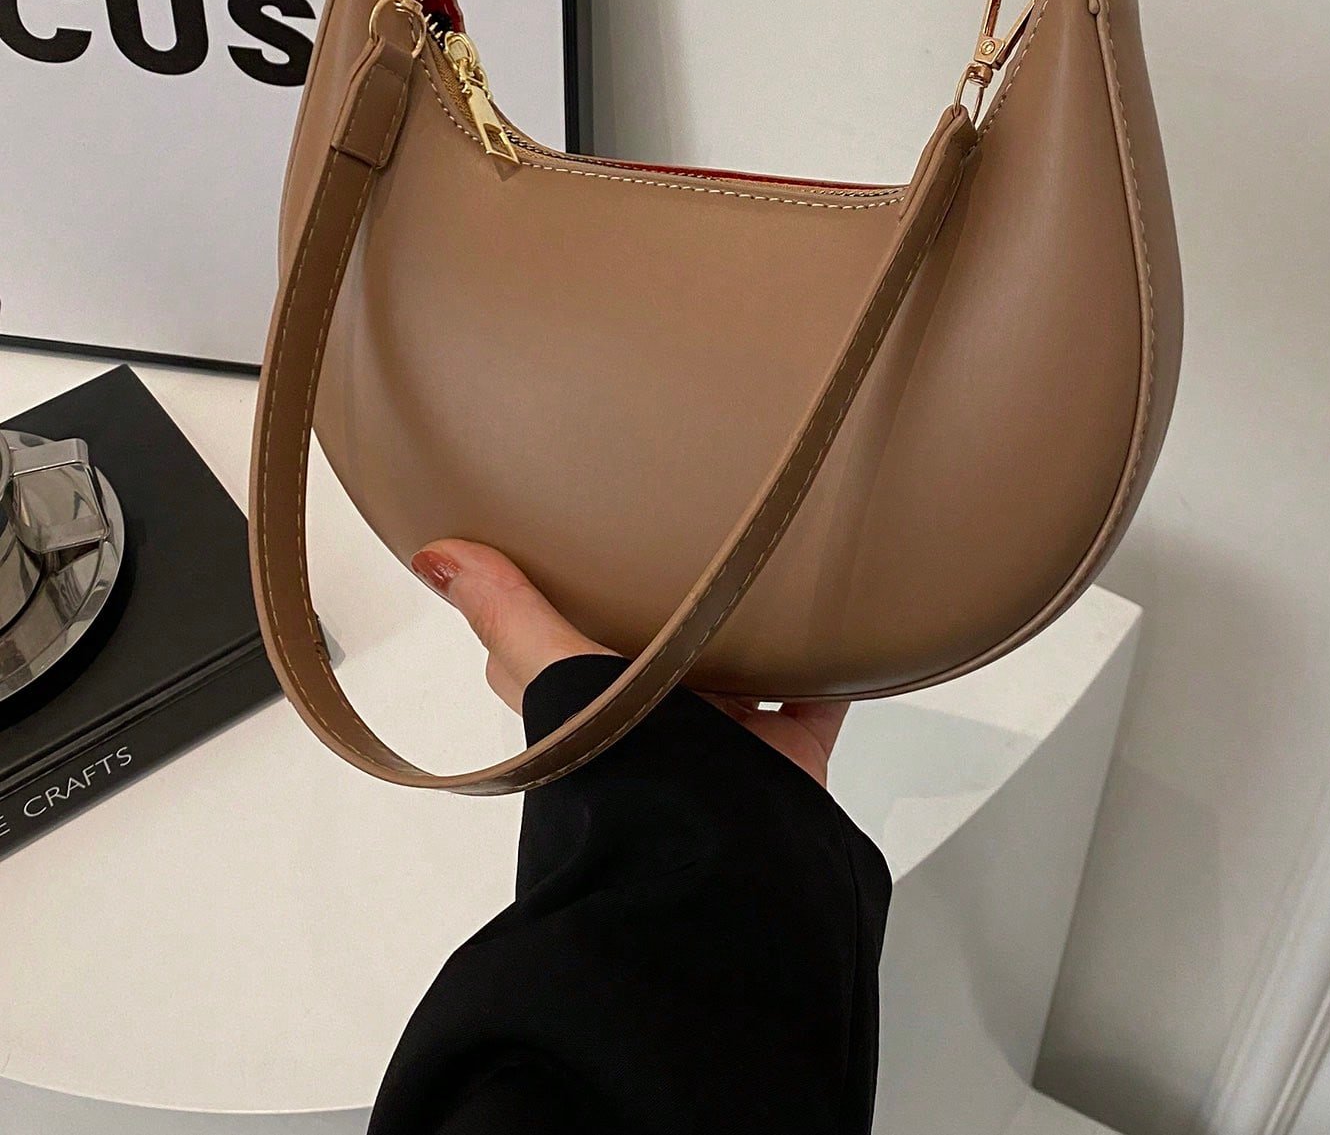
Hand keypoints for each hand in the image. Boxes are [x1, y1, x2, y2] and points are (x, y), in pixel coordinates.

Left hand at [410, 538, 848, 787]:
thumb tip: (434, 556)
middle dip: (667, 608)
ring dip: (746, 627)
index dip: (551, 609)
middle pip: (657, 655)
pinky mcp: (787, 754)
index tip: (559, 553)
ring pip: (736, 668)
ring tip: (757, 555)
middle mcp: (653, 725)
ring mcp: (722, 740)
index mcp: (593, 709)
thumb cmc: (624, 772)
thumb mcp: (557, 672)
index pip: (557, 657)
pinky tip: (836, 620)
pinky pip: (816, 697)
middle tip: (677, 532)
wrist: (717, 857)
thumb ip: (507, 614)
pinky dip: (831, 668)